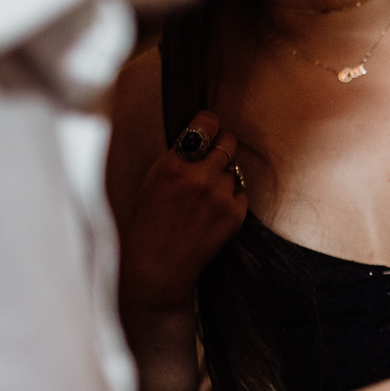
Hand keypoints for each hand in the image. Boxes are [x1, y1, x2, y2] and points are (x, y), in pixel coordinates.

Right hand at [117, 110, 246, 312]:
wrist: (158, 267)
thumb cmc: (148, 225)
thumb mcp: (152, 183)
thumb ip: (176, 160)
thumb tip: (200, 139)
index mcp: (172, 164)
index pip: (204, 124)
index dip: (210, 123)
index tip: (211, 126)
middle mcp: (198, 176)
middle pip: (228, 142)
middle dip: (223, 146)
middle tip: (216, 156)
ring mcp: (219, 195)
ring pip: (234, 170)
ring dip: (224, 178)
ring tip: (206, 197)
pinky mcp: (235, 214)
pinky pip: (241, 193)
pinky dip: (231, 199)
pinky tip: (213, 213)